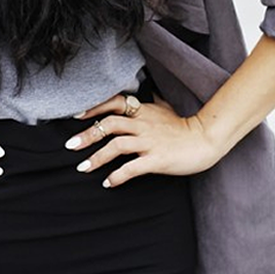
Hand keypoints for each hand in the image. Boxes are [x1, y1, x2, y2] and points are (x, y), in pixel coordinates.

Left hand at [65, 93, 222, 187]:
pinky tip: (107, 183)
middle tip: (69, 146)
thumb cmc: (184, 126)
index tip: (76, 114)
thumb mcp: (167, 108)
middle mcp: (142, 124)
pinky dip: (117, 176)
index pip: (114, 103)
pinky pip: (132, 167)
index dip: (94, 107)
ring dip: (96, 158)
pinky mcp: (157, 159)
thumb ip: (154, 101)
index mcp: (142, 111)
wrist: (205, 140)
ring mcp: (149, 142)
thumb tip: (151, 90)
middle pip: (109, 125)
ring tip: (82, 168)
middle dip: (87, 135)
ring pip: (116, 146)